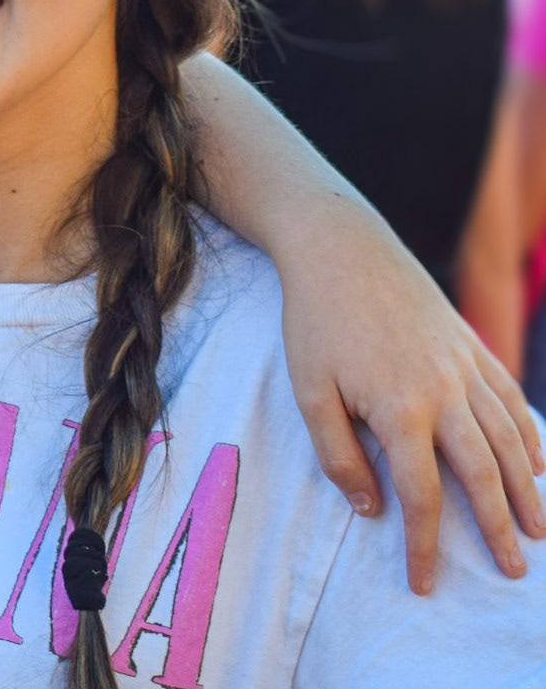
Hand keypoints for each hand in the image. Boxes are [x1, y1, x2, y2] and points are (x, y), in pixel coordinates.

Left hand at [280, 204, 545, 593]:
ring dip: (526, 488)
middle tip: (516, 572)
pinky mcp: (470, 346)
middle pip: (482, 474)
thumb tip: (370, 510)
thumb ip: (338, 455)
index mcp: (400, 410)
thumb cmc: (316, 321)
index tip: (424, 583)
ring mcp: (464, 367)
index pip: (420, 495)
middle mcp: (445, 393)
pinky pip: (509, 400)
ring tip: (540, 529)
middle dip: (499, 528)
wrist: (342, 248)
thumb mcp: (309, 391)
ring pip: (508, 439)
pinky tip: (537, 463)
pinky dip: (528, 435)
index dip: (424, 545)